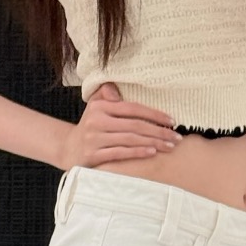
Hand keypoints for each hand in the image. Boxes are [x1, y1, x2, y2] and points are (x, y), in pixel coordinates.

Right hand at [57, 82, 182, 169]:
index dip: (154, 114)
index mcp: (101, 107)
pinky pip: (120, 153)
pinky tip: (152, 153)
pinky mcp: (93, 156)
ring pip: (130, 139)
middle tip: (176, 138)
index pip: (133, 108)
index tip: (172, 121)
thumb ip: (106, 94)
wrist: (68, 149)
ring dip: (153, 143)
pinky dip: (137, 152)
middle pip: (135, 125)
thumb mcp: (95, 107)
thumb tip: (116, 89)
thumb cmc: (90, 127)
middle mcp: (97, 121)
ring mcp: (94, 139)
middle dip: (159, 131)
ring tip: (169, 147)